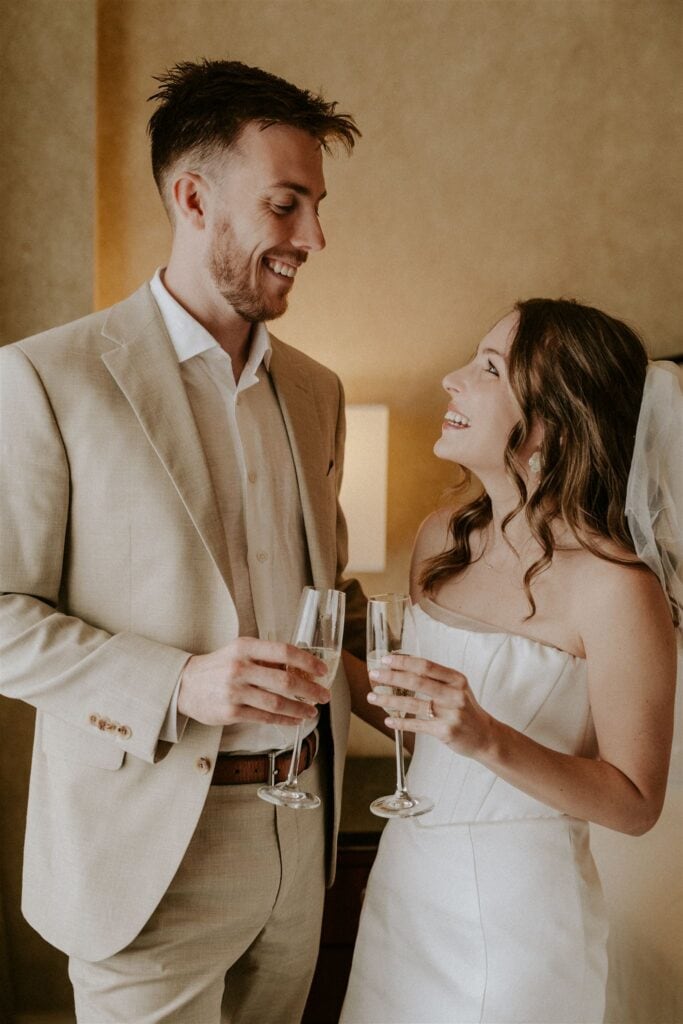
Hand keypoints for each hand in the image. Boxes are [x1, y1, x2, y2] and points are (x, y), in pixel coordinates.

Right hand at [178, 637, 330, 726]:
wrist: (185, 685)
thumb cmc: (219, 666)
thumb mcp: (240, 652)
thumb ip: (267, 657)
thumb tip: (301, 667)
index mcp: (245, 647)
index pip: (284, 651)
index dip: (307, 661)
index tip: (322, 670)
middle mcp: (240, 667)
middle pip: (284, 679)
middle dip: (310, 689)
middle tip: (324, 695)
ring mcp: (235, 691)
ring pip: (277, 702)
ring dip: (299, 708)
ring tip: (312, 711)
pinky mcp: (231, 712)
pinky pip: (264, 717)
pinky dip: (283, 719)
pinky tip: (294, 720)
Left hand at [367, 653, 495, 758]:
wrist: (486, 736)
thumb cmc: (465, 709)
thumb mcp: (457, 688)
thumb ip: (436, 679)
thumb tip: (403, 666)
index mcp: (456, 679)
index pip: (426, 665)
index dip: (404, 661)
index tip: (386, 659)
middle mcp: (454, 694)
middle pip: (417, 681)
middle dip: (392, 677)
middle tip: (374, 674)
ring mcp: (450, 713)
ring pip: (413, 704)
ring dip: (389, 700)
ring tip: (372, 697)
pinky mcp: (445, 731)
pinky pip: (417, 725)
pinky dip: (400, 722)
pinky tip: (388, 720)